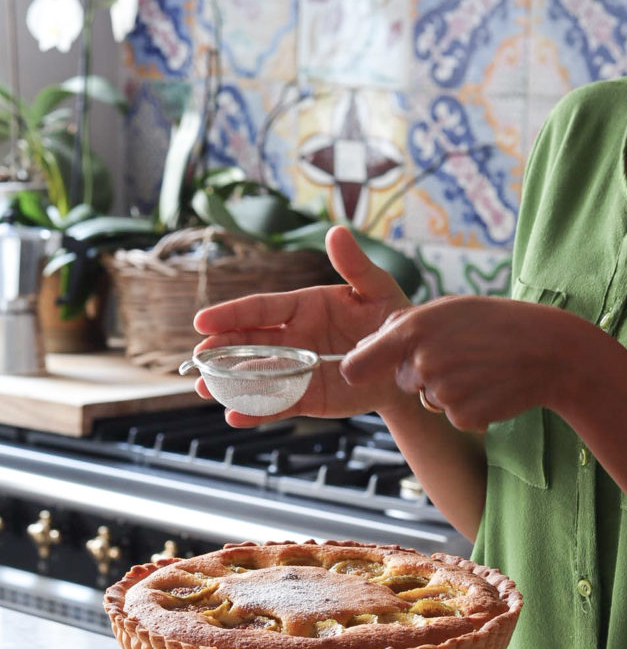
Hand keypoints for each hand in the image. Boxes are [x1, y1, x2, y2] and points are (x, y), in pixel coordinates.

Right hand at [191, 226, 409, 424]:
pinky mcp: (306, 398)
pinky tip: (234, 416)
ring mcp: (296, 370)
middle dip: (221, 351)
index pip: (261, 310)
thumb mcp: (377, 290)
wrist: (405, 364)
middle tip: (198, 358)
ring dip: (229, 383)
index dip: (231, 315)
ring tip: (204, 389)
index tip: (202, 321)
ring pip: (255, 375)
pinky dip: (256, 412)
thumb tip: (336, 232)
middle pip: (248, 344)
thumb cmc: (391, 320)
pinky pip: (277, 404)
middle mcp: (292, 338)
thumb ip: (355, 266)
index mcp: (302, 307)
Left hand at [341, 294, 573, 430]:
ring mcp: (442, 392)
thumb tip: (364, 346)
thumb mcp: (448, 309)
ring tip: (480, 368)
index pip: (357, 365)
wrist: (550, 351)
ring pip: (430, 400)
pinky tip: (490, 388)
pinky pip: (453, 417)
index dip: (358, 370)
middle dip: (423, 374)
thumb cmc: (497, 324)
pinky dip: (469, 407)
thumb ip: (404, 326)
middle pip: (403, 381)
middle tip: (461, 355)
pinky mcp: (462, 416)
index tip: (359, 372)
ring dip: (449, 390)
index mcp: (412, 330)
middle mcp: (422, 362)